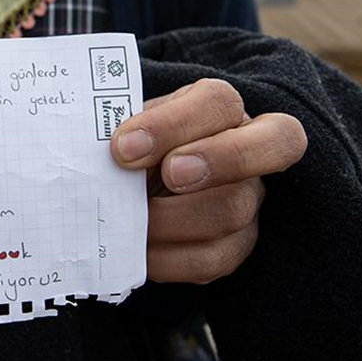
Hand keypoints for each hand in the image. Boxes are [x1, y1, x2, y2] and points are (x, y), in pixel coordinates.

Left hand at [110, 79, 305, 283]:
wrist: (131, 186)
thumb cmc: (130, 146)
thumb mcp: (125, 128)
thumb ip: (117, 132)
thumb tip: (89, 150)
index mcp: (218, 107)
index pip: (219, 102)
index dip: (175, 124)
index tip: (123, 147)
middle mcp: (249, 145)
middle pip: (271, 145)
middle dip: (215, 160)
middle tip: (168, 174)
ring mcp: (250, 197)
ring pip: (234, 209)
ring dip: (173, 218)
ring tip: (130, 221)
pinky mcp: (237, 244)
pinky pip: (215, 258)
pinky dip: (170, 259)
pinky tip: (139, 251)